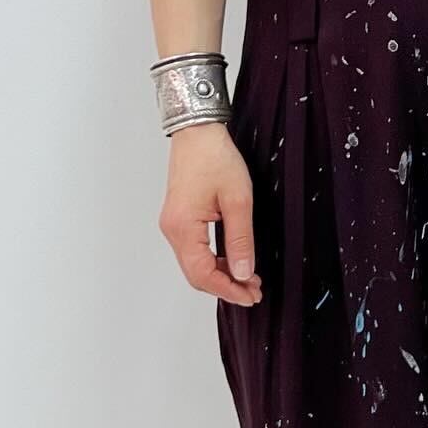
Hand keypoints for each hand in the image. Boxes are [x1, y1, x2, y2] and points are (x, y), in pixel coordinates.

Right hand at [159, 123, 262, 305]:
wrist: (198, 131)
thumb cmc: (215, 158)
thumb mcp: (238, 200)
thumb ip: (241, 240)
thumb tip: (243, 273)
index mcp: (183, 227)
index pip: (203, 274)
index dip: (228, 290)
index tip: (251, 296)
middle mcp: (173, 230)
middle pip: (196, 274)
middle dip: (225, 287)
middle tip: (254, 292)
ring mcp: (174, 225)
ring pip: (195, 264)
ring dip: (221, 275)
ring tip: (249, 279)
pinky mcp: (180, 220)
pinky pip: (195, 251)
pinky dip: (214, 261)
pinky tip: (235, 261)